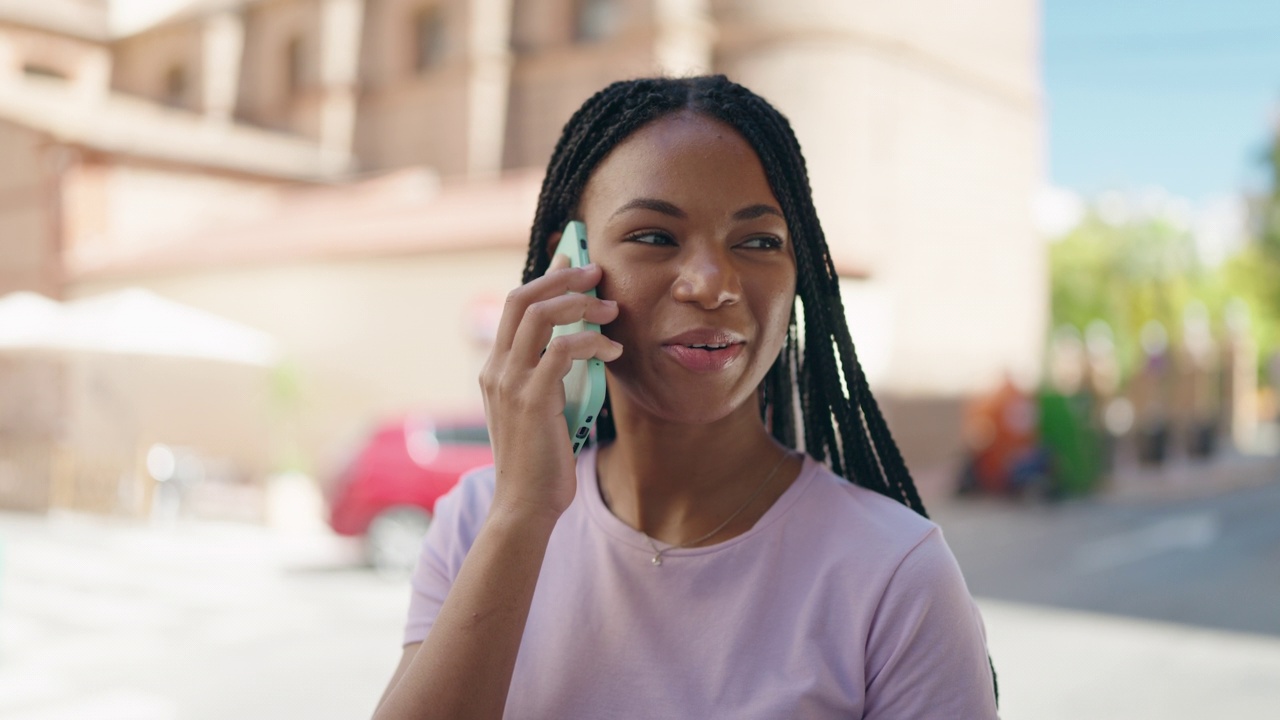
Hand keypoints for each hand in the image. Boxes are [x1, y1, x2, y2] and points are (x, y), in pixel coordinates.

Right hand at [479, 254, 621, 520]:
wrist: (524, 506)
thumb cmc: (540, 462)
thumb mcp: (540, 410)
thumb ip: (549, 378)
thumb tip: (579, 345)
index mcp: (495, 369)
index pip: (514, 305)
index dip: (545, 277)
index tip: (572, 259)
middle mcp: (496, 369)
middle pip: (522, 297)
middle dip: (562, 277)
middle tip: (596, 272)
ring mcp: (510, 383)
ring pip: (541, 315)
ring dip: (580, 304)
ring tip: (611, 309)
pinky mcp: (531, 399)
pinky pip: (563, 350)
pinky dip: (592, 342)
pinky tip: (613, 350)